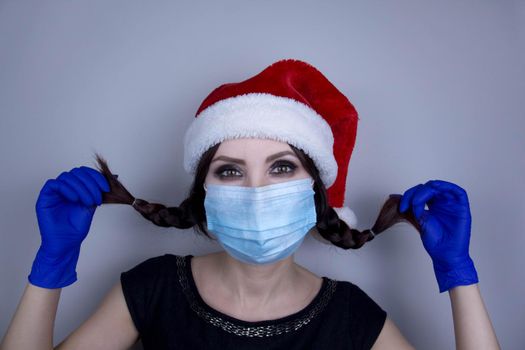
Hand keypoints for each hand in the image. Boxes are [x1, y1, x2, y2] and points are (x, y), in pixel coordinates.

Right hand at [28, 166, 109, 288]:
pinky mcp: (44, 198)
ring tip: (87, 201)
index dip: (96, 177)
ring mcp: (54, 192)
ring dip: (81, 187)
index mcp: (76, 188)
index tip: (106, 188)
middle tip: (96, 198)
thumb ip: (99, 191)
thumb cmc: (77, 228)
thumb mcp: (92, 205)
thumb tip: (114, 177)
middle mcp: (65, 188)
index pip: (85, 172)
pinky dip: (66, 189)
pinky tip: (75, 199)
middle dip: (90, 183)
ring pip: (66, 177)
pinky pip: (53, 184)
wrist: (67, 243)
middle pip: (77, 172)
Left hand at [399, 180, 478, 292]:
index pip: (420, 192)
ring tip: (419, 198)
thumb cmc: (434, 241)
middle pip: (429, 187)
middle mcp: (442, 203)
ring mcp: (452, 205)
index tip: (402, 208)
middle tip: (409, 205)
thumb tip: (394, 196)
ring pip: (441, 187)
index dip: (409, 196)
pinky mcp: (462, 208)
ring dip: (429, 188)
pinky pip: (459, 192)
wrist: (445, 255)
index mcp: (432, 205)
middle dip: (416, 193)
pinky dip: (448, 187)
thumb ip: (412, 207)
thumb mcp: (419, 220)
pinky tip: (436, 189)